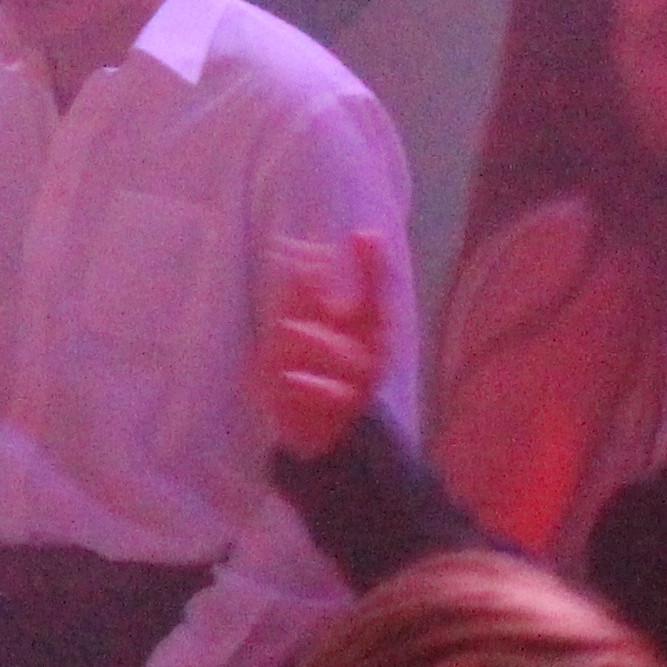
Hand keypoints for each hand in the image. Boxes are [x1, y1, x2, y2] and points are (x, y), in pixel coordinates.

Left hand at [256, 231, 396, 461]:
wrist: (316, 431)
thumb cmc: (312, 367)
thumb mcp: (306, 328)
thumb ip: (305, 291)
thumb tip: (292, 245)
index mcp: (367, 326)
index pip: (377, 290)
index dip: (373, 265)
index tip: (363, 235)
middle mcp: (372, 350)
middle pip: (363, 317)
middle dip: (334, 296)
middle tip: (303, 274)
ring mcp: (361, 381)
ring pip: (346, 354)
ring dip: (317, 339)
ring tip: (289, 329)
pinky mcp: (342, 411)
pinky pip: (331, 395)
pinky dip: (313, 386)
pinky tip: (292, 378)